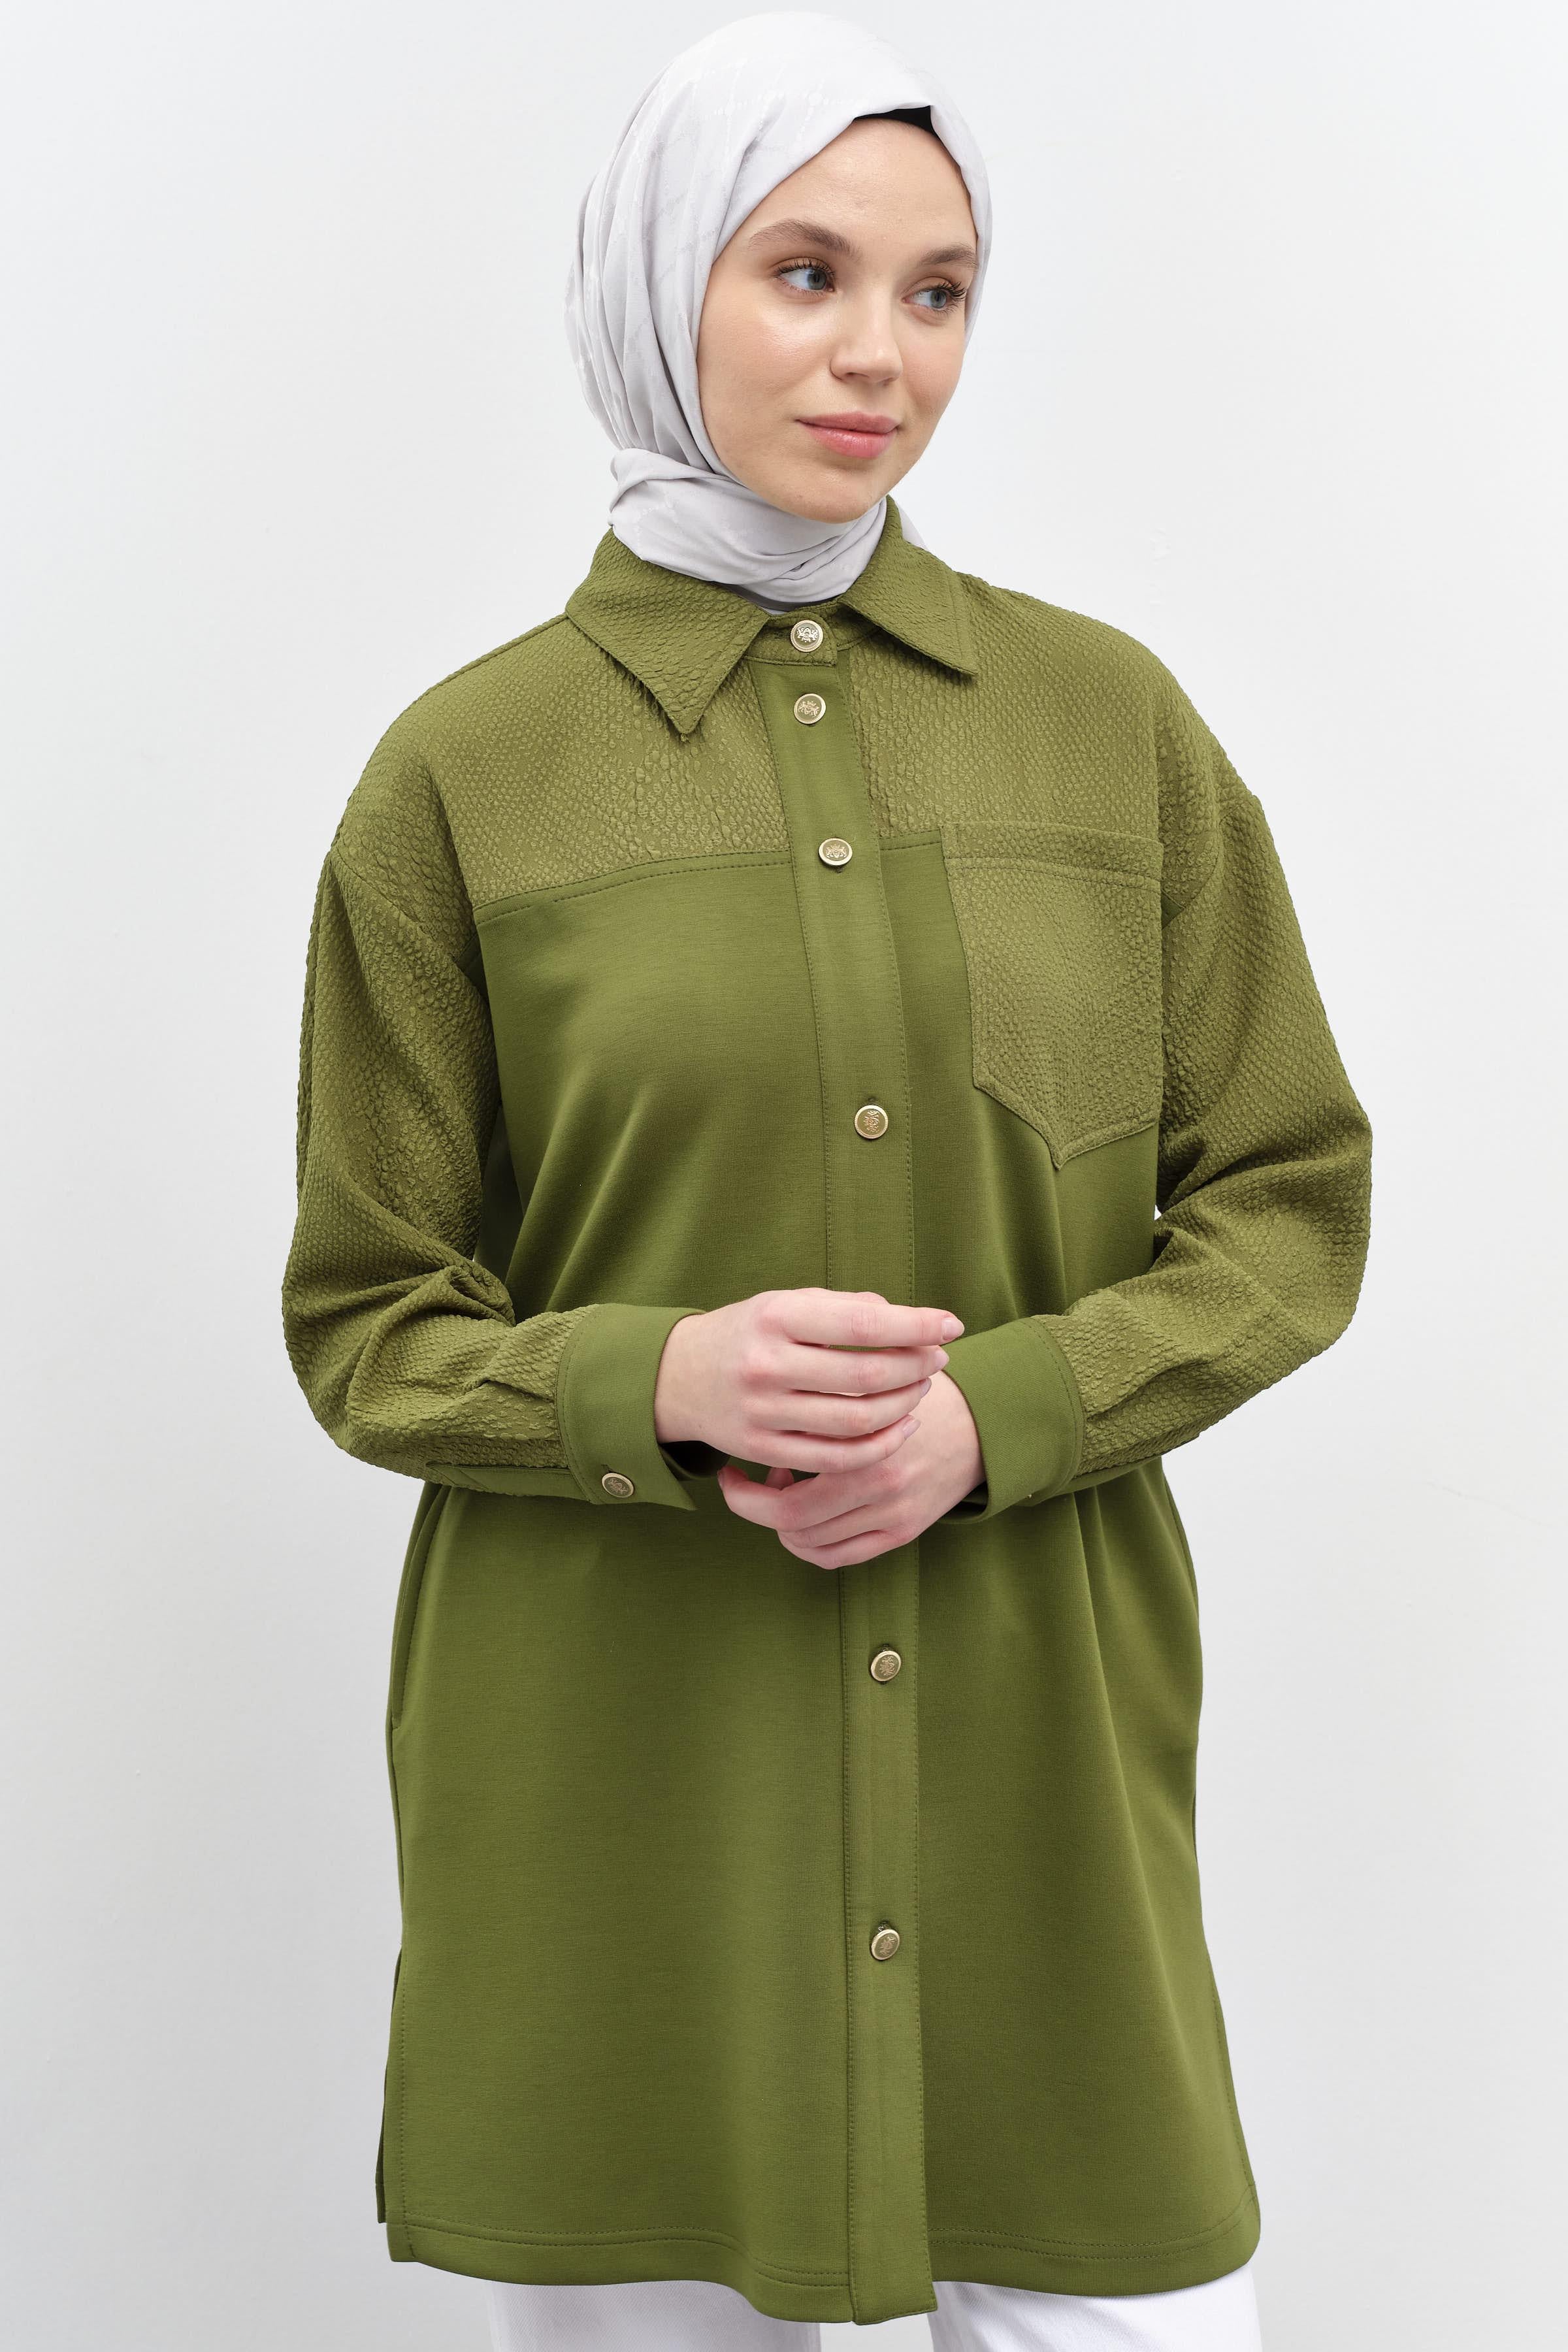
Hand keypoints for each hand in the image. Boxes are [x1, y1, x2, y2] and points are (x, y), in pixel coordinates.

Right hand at [653, 1286, 962, 1478]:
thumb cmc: (747, 1332)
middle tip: (940, 1360)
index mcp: (775, 1316)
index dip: (916, 1325)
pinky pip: (834, 1458)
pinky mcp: (761, 1448)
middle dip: (917, 1367)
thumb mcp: (785, 1304)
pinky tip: (899, 1428)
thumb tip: (905, 1318)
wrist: (676, 1376)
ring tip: (922, 1390)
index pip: (863, 1322)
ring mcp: (762, 1411)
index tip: (952, 1325)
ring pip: (856, 1421)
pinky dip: (877, 1446)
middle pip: (866, 1375)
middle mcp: (766, 1363)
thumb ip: (842, 1308)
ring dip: (903, 1406)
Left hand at [717, 1369, 982, 1566]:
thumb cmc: (913, 1386)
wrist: (981, 1420)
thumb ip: (821, 1383)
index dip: (744, 1486)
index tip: (727, 1467)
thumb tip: (761, 1397)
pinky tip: (804, 1516)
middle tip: (738, 1484)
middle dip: (753, 1507)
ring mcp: (893, 1512)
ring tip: (778, 1489)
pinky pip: (839, 1556)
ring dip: (782, 1524)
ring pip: (810, 1543)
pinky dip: (810, 1544)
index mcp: (865, 1439)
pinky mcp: (904, 1531)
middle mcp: (880, 1482)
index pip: (784, 1482)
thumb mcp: (870, 1372)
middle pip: (791, 1519)